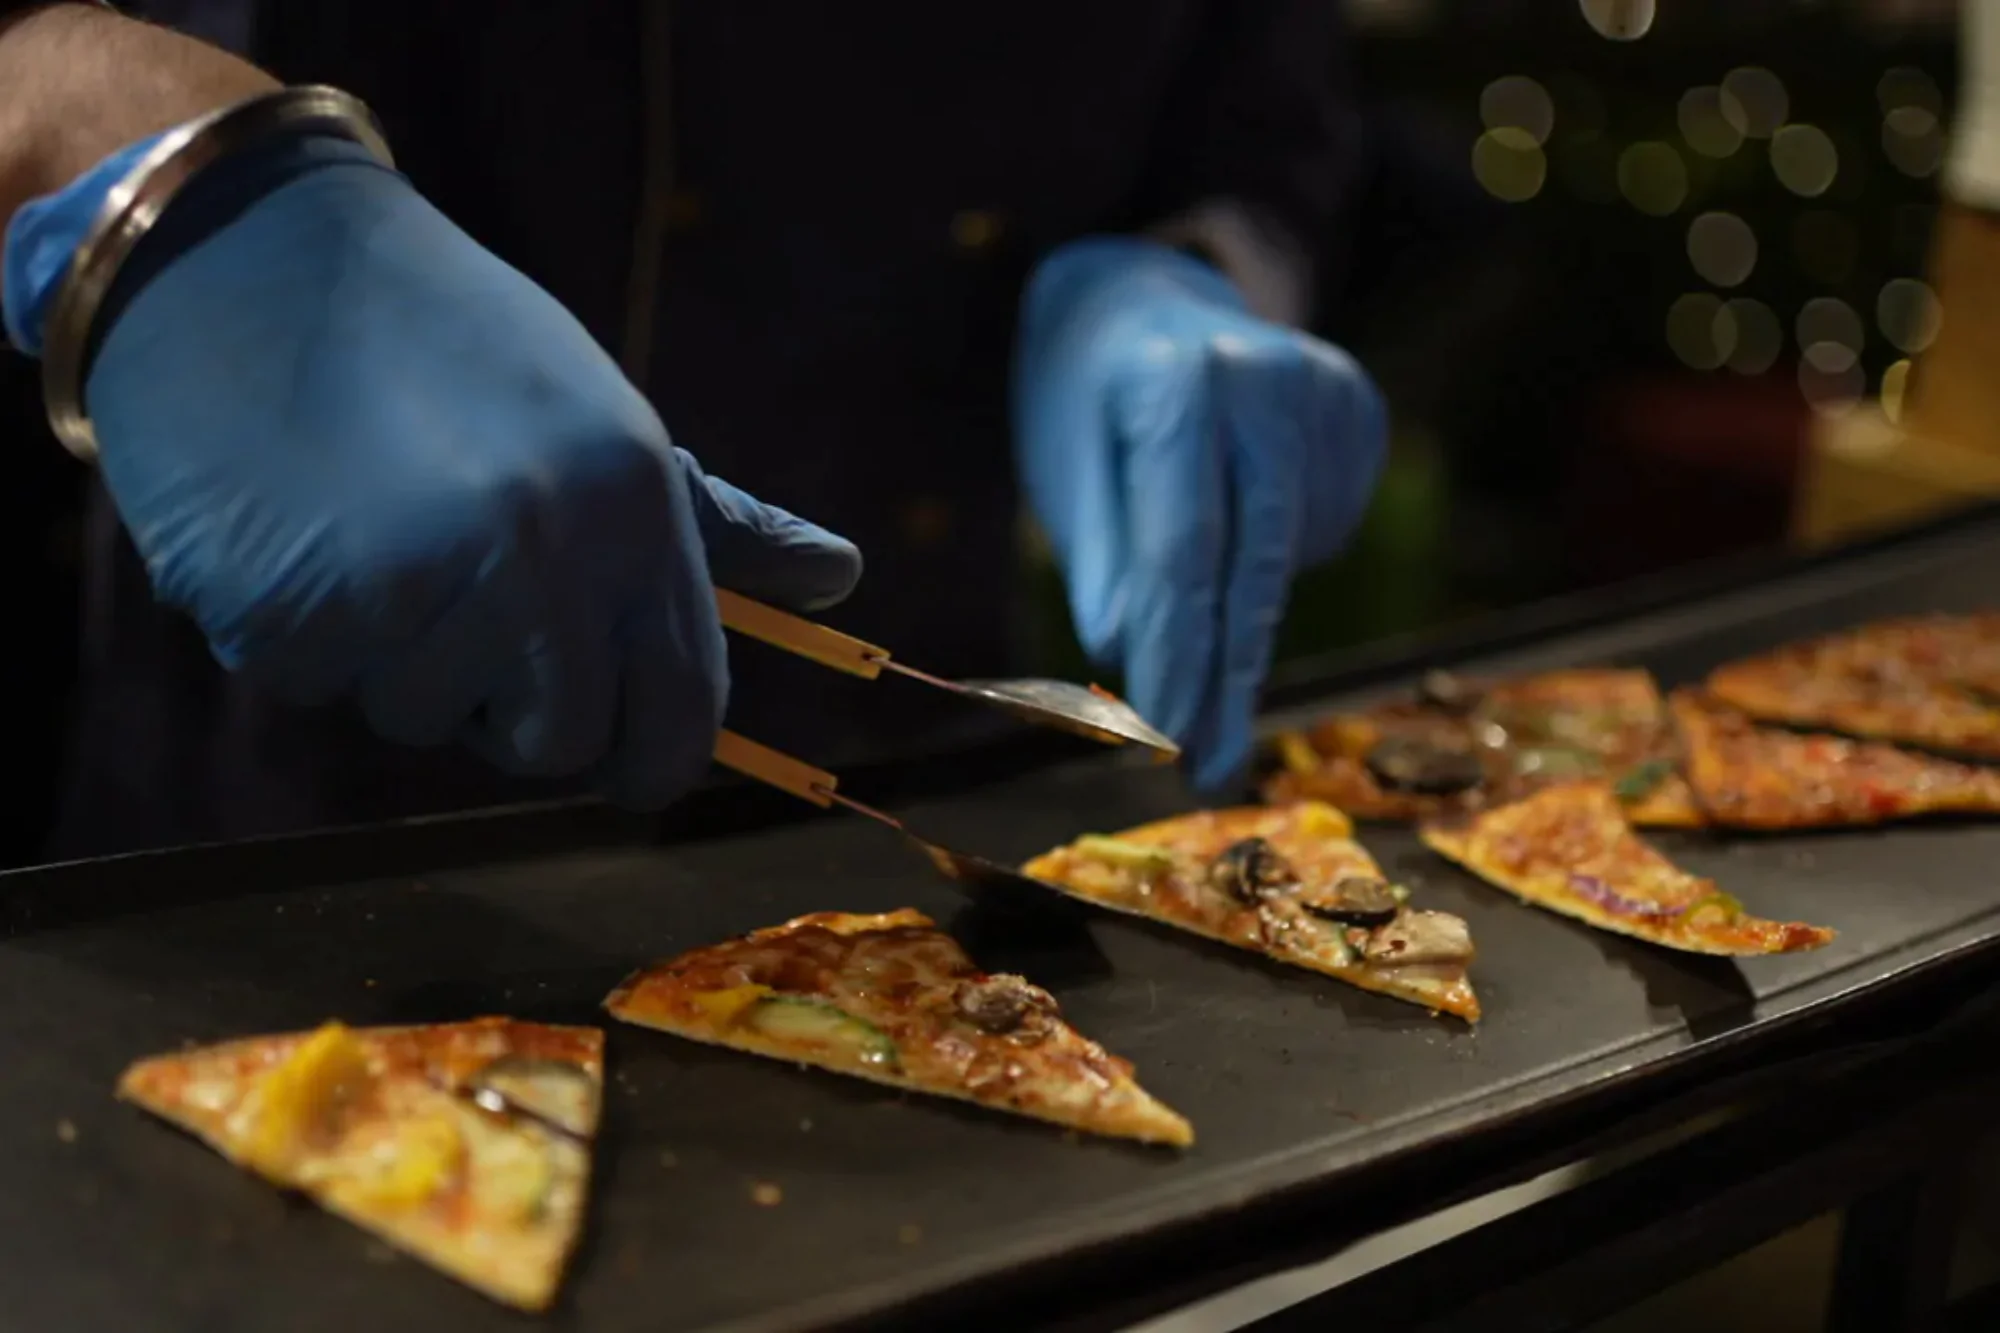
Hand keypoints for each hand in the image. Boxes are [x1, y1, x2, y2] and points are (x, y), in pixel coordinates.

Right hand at [14, 133, 860, 806]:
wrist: (252, 261)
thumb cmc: (453, 350)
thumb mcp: (606, 421)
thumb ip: (719, 525)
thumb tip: (839, 576)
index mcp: (635, 514)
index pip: (680, 719)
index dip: (649, 760)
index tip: (615, 755)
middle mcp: (540, 561)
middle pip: (557, 746)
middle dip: (514, 709)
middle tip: (464, 599)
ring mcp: (414, 596)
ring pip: (426, 721)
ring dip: (400, 656)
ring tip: (372, 528)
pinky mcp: (290, 619)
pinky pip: (320, 687)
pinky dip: (305, 630)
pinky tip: (299, 527)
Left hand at [1013, 237, 1384, 789]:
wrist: (1141, 296)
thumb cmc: (1087, 398)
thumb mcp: (1066, 467)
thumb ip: (1103, 555)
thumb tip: (1125, 653)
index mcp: (1176, 383)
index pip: (1183, 545)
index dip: (1177, 649)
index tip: (1168, 735)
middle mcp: (1265, 377)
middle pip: (1253, 563)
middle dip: (1226, 678)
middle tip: (1209, 769)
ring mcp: (1326, 388)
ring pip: (1292, 553)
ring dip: (1242, 619)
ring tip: (1191, 595)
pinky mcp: (1358, 408)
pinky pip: (1323, 525)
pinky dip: (1277, 559)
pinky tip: (1240, 523)